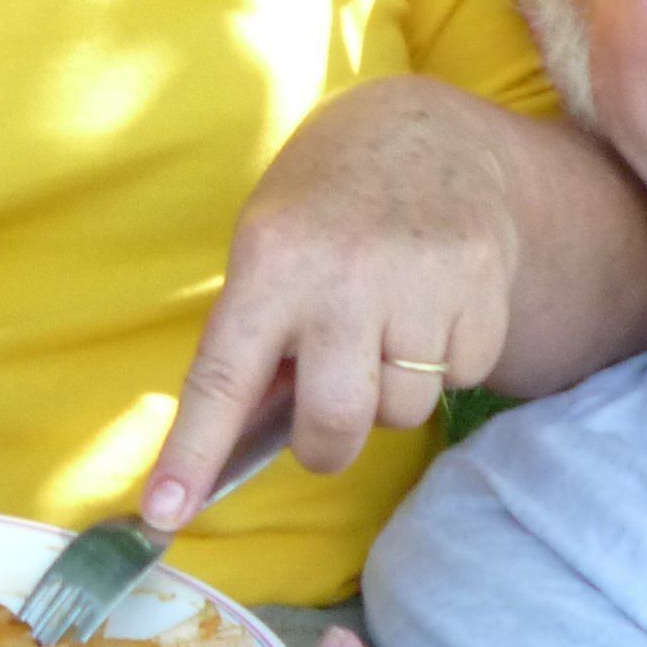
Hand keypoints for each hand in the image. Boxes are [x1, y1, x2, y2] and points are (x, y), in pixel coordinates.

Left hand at [143, 78, 526, 526]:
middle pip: (335, 422)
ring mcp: (421, 280)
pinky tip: (431, 309)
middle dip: (326, 445)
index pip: (222, 378)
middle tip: (324, 423)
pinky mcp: (483, 285)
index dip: (192, 454)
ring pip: (404, 411)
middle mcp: (344, 274)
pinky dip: (447, 363)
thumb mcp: (267, 244)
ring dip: (391, 395)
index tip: (164, 514)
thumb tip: (248, 442)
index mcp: (271, 261)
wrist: (424, 132)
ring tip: (384, 333)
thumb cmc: (325, 205)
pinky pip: (464, 379)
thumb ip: (259, 335)